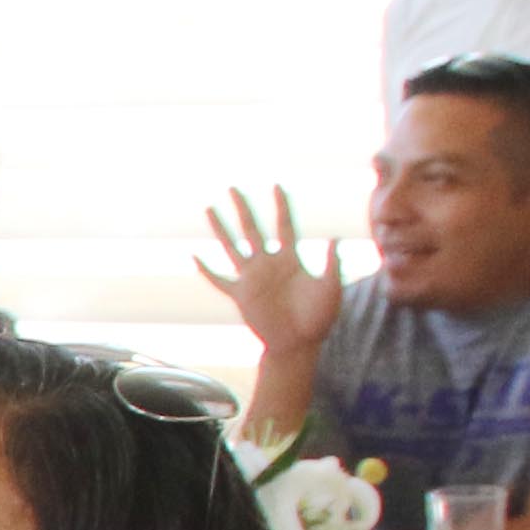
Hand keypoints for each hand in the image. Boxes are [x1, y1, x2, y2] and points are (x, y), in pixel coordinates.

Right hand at [192, 186, 346, 362]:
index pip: (285, 225)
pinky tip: (195, 256)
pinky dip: (207, 270)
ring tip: (211, 209)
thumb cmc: (319, 317)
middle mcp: (269, 264)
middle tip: (234, 188)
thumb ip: (331, 262)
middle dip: (244, 208)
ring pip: (232, 247)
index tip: (277, 186)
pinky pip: (220, 280)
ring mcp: (252, 278)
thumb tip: (334, 237)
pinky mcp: (241, 295)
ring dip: (221, 229)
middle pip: (253, 229)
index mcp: (291, 259)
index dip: (282, 206)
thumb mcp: (331, 287)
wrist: (299, 343)